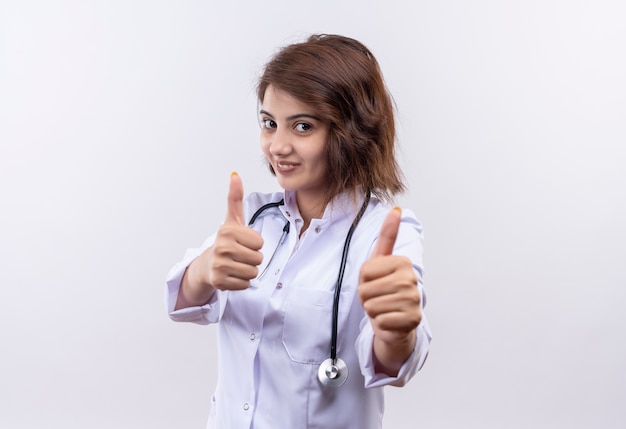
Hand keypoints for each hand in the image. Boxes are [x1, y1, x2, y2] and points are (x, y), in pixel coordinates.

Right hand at [176, 173, 262, 308]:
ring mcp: (219, 265)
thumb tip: (235, 175)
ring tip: (237, 264)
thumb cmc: (226, 241)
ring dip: (248, 270)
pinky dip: (241, 282)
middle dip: (253, 258)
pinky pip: (245, 284)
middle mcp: (221, 247)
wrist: (207, 264)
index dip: (254, 243)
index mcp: (227, 231)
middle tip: (240, 255)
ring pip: (253, 272)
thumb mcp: (232, 219)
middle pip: (258, 258)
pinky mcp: (219, 282)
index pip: (259, 242)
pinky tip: (232, 274)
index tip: (243, 242)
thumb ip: (235, 198)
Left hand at [358, 207, 420, 370]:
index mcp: (402, 262)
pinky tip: (389, 320)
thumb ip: (387, 236)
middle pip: (366, 290)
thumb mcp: (381, 261)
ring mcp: (414, 300)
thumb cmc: (384, 289)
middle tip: (378, 297)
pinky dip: (380, 323)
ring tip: (383, 308)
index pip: (365, 272)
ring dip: (373, 310)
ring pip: (372, 306)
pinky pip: (380, 321)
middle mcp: (411, 279)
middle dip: (366, 297)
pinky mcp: (412, 320)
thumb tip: (396, 210)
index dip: (364, 280)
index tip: (375, 281)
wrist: (396, 320)